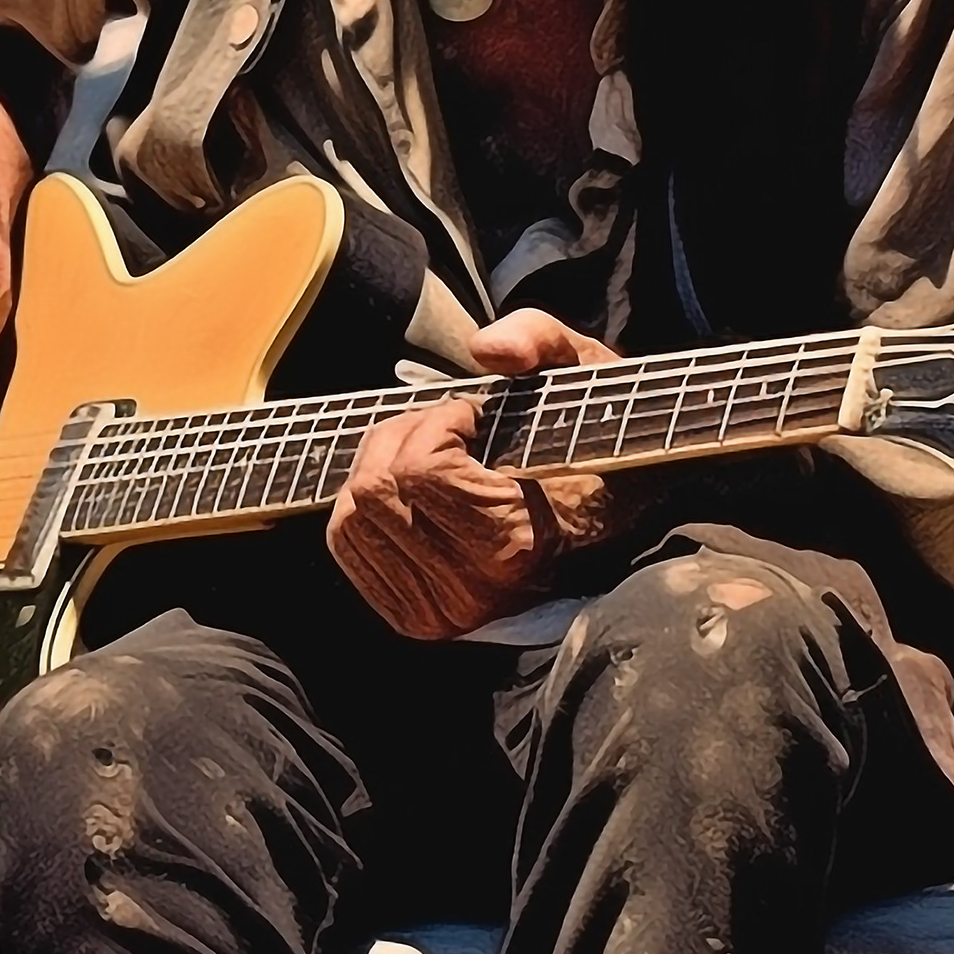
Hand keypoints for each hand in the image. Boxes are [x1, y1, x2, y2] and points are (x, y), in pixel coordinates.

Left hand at [327, 308, 617, 638]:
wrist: (606, 519)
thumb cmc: (589, 438)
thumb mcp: (581, 371)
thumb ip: (540, 340)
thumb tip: (487, 348)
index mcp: (515, 541)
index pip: (421, 472)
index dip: (439, 422)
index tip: (474, 414)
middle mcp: (471, 590)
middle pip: (375, 489)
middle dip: (403, 437)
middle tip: (447, 429)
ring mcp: (438, 610)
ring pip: (351, 516)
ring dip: (380, 467)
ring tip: (429, 456)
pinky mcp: (411, 613)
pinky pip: (347, 543)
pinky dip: (362, 502)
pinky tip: (407, 489)